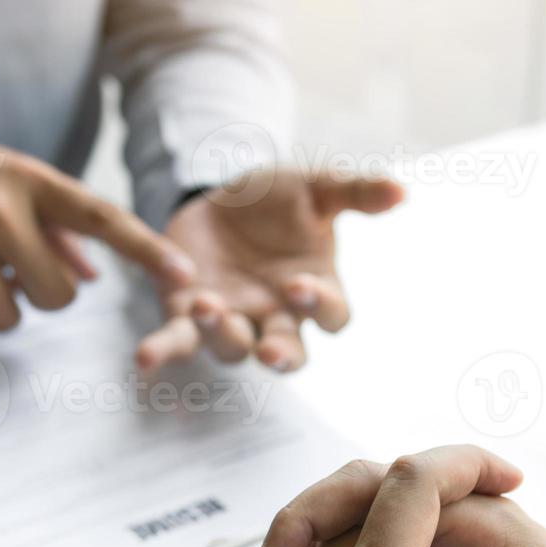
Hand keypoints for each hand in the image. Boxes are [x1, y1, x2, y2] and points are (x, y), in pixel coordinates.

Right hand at [0, 119, 194, 333]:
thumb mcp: (4, 179)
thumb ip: (54, 226)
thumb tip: (92, 276)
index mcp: (28, 180)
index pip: (100, 216)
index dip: (146, 249)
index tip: (184, 276)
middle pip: (59, 296)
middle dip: (41, 295)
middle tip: (10, 270)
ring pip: (10, 317)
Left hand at [135, 168, 403, 372]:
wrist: (222, 195)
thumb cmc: (279, 200)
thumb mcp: (315, 187)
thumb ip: (354, 192)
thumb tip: (401, 190)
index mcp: (314, 292)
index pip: (330, 316)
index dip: (319, 307)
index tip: (301, 286)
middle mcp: (276, 318)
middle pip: (286, 353)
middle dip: (280, 355)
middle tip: (269, 350)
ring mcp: (233, 321)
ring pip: (232, 349)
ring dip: (221, 335)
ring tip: (208, 306)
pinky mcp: (187, 315)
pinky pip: (177, 342)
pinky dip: (162, 351)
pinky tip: (144, 358)